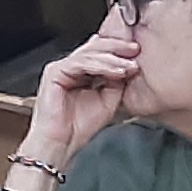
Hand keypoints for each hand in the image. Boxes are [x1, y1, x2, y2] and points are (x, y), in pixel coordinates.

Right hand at [22, 19, 144, 170]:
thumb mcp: (108, 100)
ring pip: (90, 53)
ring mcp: (61, 68)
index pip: (101, 52)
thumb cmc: (79, 127)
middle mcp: (71, 67)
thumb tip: (128, 65)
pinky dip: (101, 65)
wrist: (62, 143)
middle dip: (118, 47)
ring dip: (112, 58)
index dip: (119, 50)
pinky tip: (116, 71)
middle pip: (95, 47)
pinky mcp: (54, 72)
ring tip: (129, 65)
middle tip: (135, 49)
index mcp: (82, 72)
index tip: (137, 53)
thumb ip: (116, 81)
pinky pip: (81, 62)